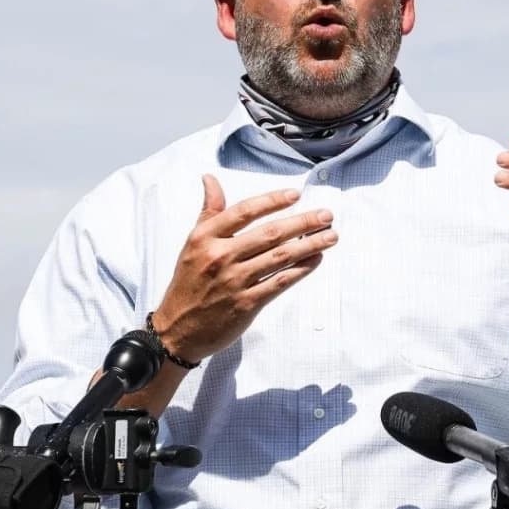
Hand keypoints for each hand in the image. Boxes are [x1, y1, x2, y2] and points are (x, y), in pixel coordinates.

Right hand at [151, 176, 336, 364]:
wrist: (177, 329)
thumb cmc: (187, 284)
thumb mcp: (192, 244)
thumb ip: (209, 212)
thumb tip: (210, 179)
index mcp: (206, 237)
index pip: (244, 212)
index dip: (272, 201)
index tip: (295, 194)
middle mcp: (221, 256)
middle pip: (270, 233)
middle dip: (303, 222)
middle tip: (327, 215)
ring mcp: (235, 281)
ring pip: (280, 257)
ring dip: (309, 245)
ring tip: (331, 236)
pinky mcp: (246, 304)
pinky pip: (279, 282)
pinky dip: (300, 270)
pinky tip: (316, 260)